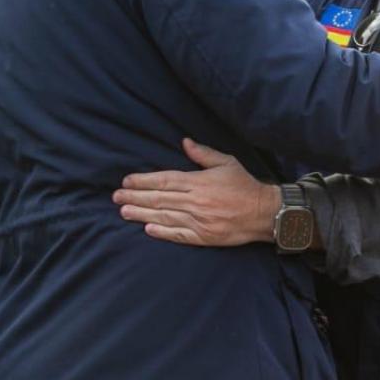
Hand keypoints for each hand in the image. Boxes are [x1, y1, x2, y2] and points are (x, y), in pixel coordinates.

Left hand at [113, 139, 278, 246]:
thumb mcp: (227, 163)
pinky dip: (162, 232)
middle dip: (135, 197)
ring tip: (124, 212)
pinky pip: (178, 235)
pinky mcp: (204, 237)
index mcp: (199, 182)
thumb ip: (203, 154)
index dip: (143, 181)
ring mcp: (199, 221)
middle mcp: (196, 202)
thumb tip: (184, 142)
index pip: (164, 180)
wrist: (263, 212)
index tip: (126, 181)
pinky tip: (148, 229)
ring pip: (164, 216)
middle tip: (116, 197)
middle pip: (159, 199)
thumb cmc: (244, 185)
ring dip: (141, 214)